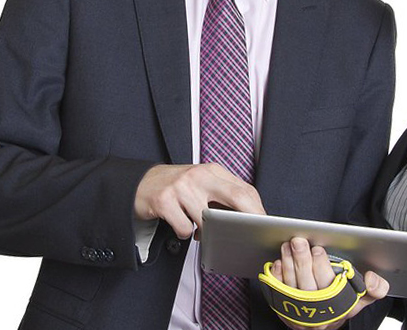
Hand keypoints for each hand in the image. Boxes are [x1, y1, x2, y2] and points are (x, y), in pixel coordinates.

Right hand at [133, 163, 264, 238]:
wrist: (142, 184)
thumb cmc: (178, 187)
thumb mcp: (203, 184)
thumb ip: (223, 195)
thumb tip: (248, 218)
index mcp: (213, 171)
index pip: (244, 189)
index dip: (257, 209)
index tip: (263, 225)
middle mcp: (199, 176)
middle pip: (237, 198)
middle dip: (248, 219)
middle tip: (250, 235)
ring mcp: (181, 187)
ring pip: (207, 219)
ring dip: (205, 231)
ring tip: (197, 226)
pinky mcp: (164, 201)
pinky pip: (184, 228)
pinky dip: (184, 232)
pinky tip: (179, 223)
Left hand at [269, 237, 388, 329]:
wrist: (323, 323)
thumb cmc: (341, 304)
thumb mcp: (362, 297)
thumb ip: (375, 288)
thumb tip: (371, 279)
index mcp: (339, 308)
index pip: (330, 287)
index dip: (322, 268)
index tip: (318, 250)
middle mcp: (318, 313)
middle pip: (307, 286)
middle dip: (302, 260)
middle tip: (299, 242)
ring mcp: (299, 313)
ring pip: (291, 287)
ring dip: (289, 263)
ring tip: (288, 246)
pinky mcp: (284, 310)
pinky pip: (277, 293)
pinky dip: (277, 277)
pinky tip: (279, 262)